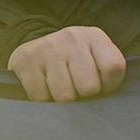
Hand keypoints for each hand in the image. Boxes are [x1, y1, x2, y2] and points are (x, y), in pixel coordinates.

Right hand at [7, 25, 125, 101]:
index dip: (109, 85)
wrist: (37, 50)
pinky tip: (45, 87)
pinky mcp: (25, 60)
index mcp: (94, 36)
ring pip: (65, 96)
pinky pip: (41, 98)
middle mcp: (72, 38)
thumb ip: (107, 74)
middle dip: (84, 95)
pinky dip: (44, 100)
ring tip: (61, 88)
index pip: (113, 68)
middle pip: (89, 86)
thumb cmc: (75, 62)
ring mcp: (47, 47)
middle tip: (77, 88)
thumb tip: (106, 102)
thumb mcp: (96, 59)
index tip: (101, 85)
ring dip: (63, 100)